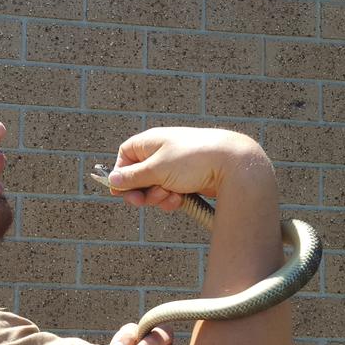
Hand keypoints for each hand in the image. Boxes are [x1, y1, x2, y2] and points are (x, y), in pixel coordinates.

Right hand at [108, 127, 267, 208]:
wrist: (232, 164)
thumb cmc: (192, 159)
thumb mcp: (156, 169)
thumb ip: (132, 177)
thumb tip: (112, 180)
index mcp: (149, 143)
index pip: (124, 157)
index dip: (121, 175)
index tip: (121, 190)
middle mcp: (160, 153)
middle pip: (137, 177)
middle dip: (141, 191)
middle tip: (142, 202)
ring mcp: (174, 167)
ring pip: (153, 188)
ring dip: (157, 197)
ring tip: (170, 196)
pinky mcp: (186, 179)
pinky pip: (169, 192)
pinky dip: (171, 199)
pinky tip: (180, 199)